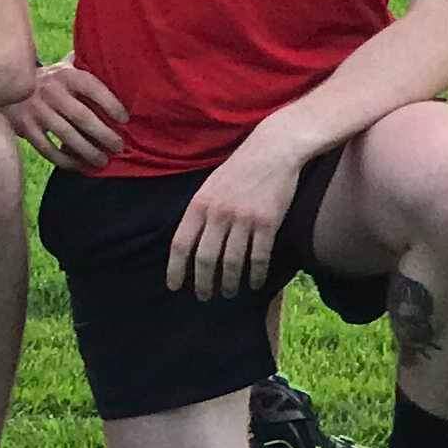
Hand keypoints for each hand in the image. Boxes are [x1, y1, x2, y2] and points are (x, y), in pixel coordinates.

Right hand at [7, 57, 124, 172]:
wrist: (6, 84)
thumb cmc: (50, 80)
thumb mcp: (65, 67)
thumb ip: (87, 66)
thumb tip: (116, 60)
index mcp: (65, 74)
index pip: (93, 88)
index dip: (111, 104)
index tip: (125, 119)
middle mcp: (50, 90)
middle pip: (82, 116)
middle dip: (104, 134)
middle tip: (118, 147)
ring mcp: (36, 109)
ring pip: (66, 135)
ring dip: (88, 151)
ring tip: (102, 161)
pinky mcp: (24, 126)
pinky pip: (47, 148)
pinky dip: (65, 160)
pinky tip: (79, 165)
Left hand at [168, 140, 297, 301]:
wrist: (273, 151)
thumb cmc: (239, 170)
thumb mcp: (209, 187)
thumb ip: (200, 212)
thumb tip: (190, 244)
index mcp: (199, 204)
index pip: (181, 243)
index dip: (176, 268)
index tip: (174, 286)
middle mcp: (218, 213)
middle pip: (205, 257)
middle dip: (203, 282)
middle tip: (204, 297)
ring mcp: (243, 219)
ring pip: (232, 261)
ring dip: (229, 282)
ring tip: (228, 292)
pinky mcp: (268, 222)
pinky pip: (260, 256)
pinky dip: (256, 273)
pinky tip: (255, 282)